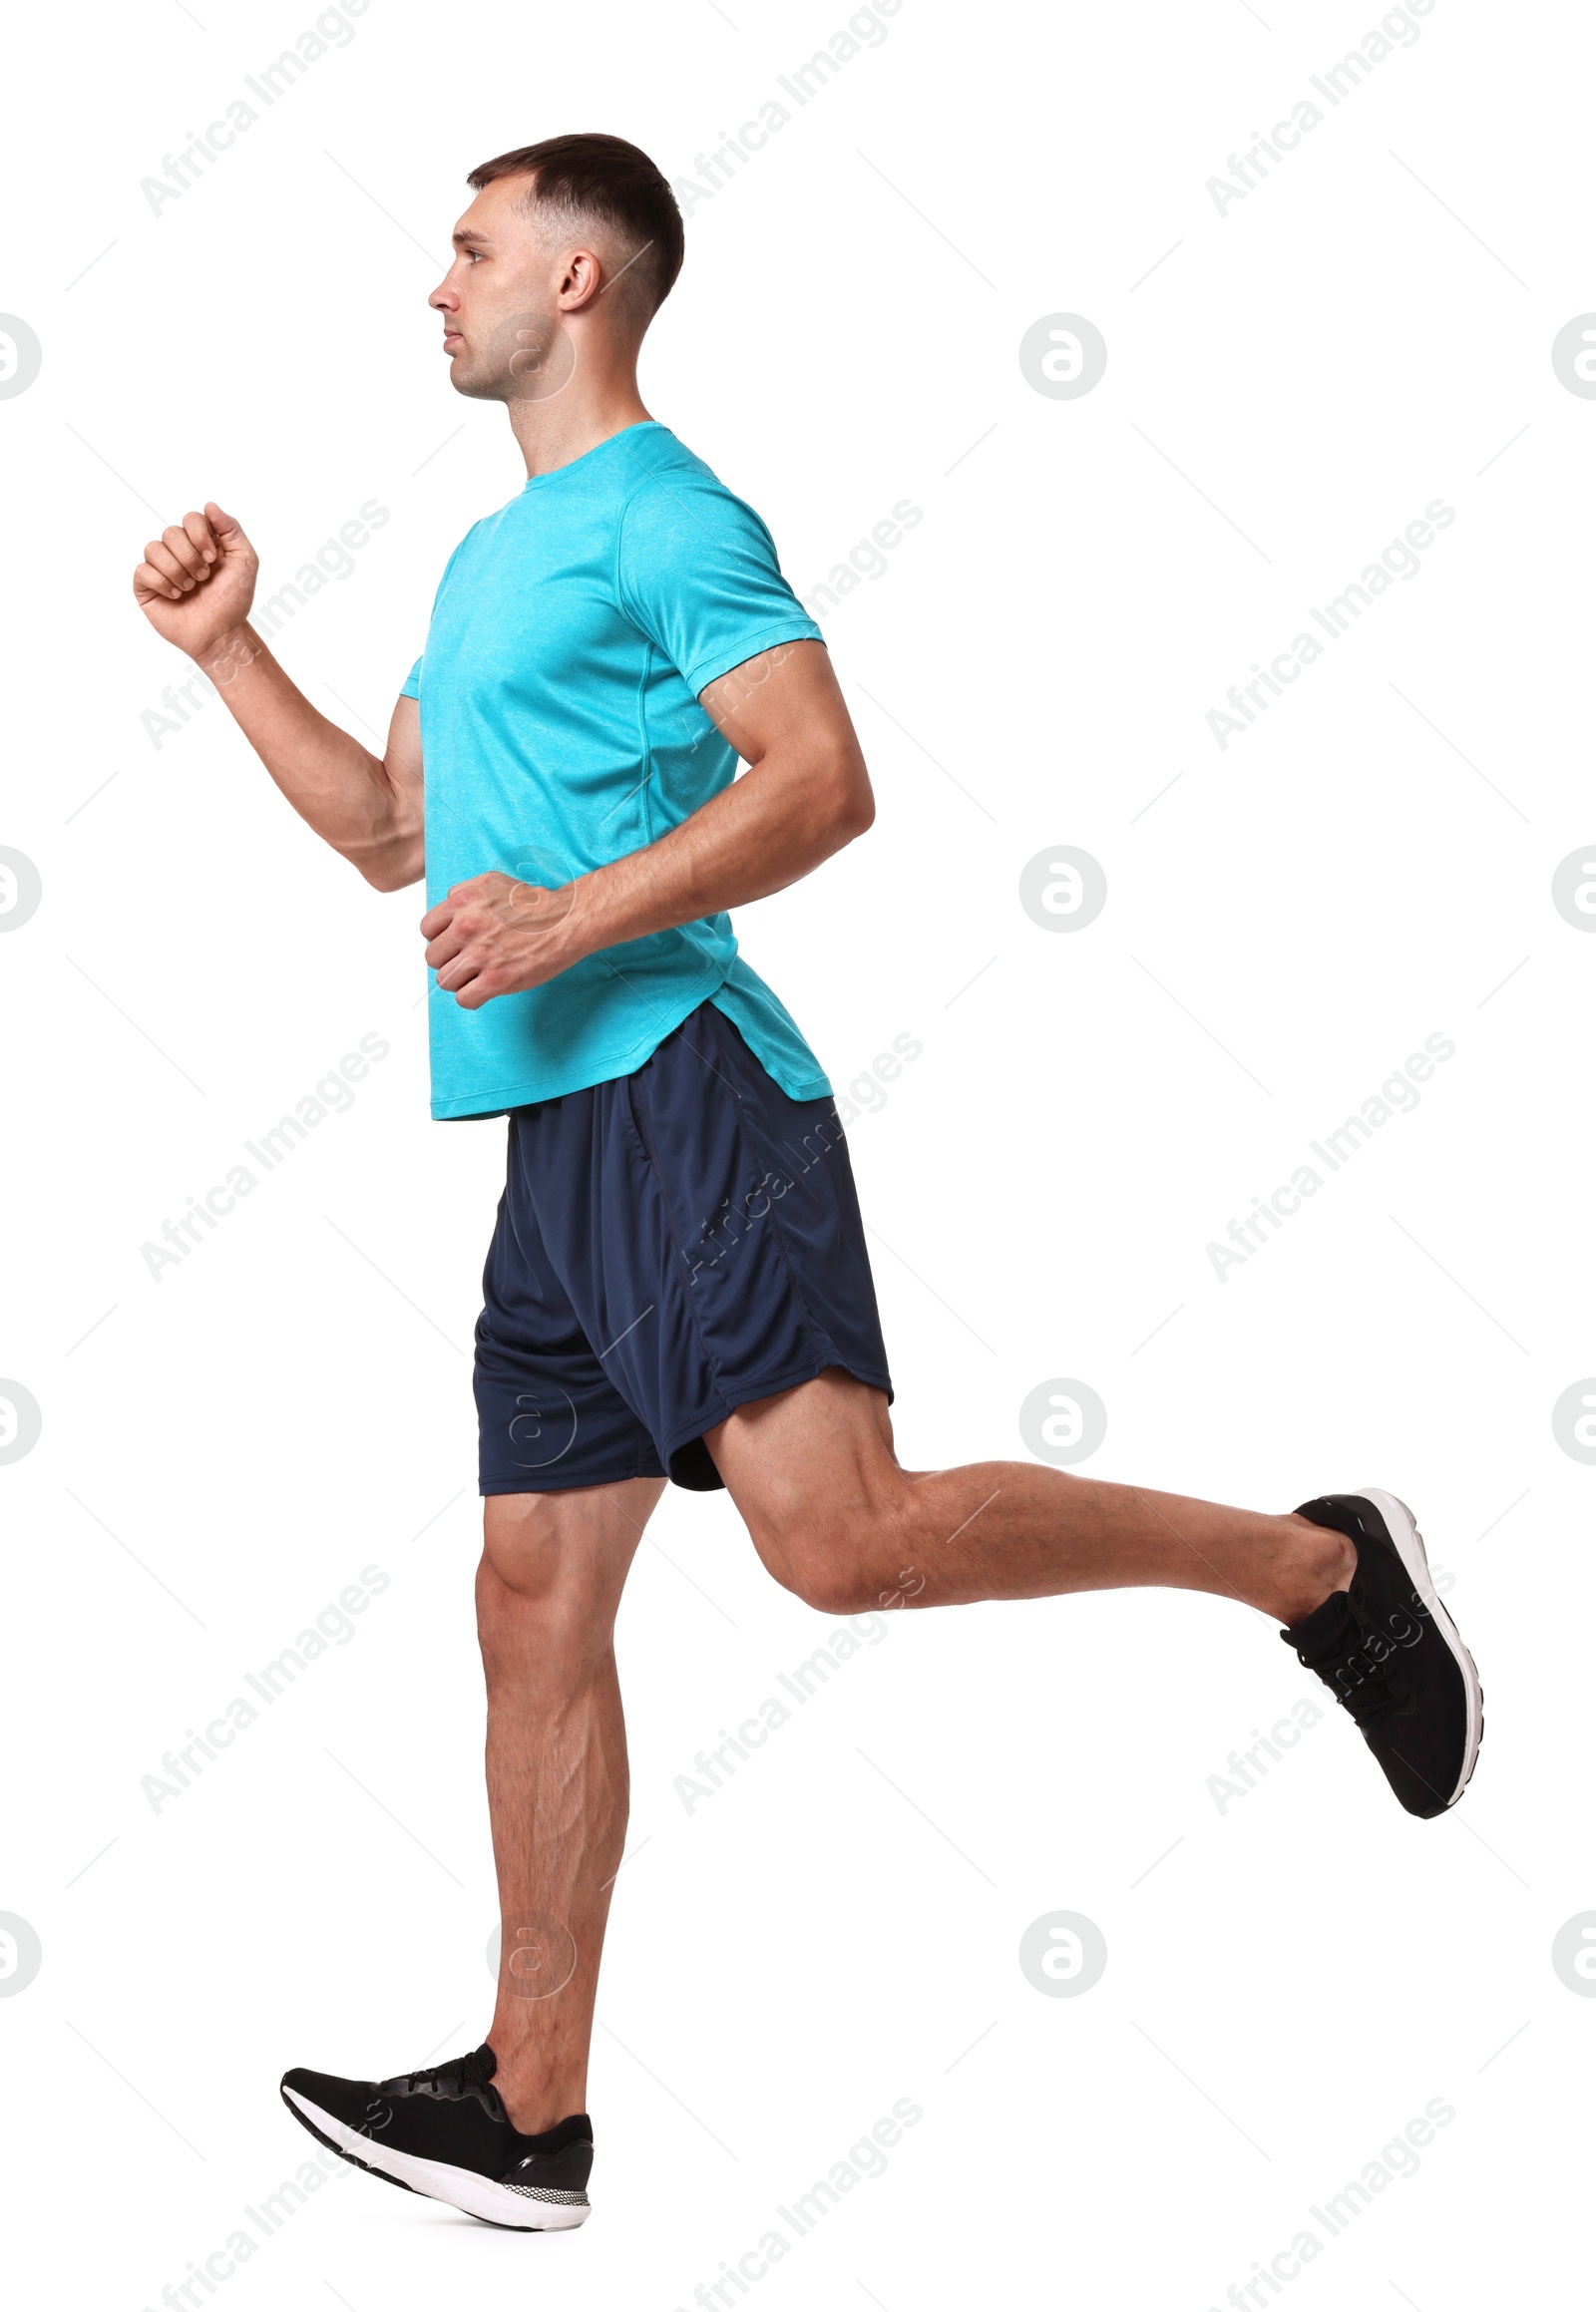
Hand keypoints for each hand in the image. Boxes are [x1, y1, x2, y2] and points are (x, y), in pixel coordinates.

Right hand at [132, 503, 258, 659]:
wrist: (221, 633)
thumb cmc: (233, 600)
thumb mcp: (245, 561)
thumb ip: (231, 529)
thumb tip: (209, 505)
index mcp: (200, 542)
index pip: (191, 518)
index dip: (200, 534)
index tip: (214, 558)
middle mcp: (178, 551)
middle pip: (171, 532)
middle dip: (190, 557)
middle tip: (203, 578)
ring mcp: (161, 567)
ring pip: (153, 548)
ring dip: (177, 571)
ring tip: (190, 589)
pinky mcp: (146, 586)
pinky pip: (143, 570)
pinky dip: (163, 583)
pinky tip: (176, 597)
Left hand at [421, 872, 580, 1008]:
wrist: (566, 920)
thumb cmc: (534, 904)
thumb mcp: (492, 882)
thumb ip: (463, 892)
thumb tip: (447, 905)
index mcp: (462, 903)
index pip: (427, 930)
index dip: (440, 939)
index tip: (455, 944)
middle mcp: (466, 927)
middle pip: (433, 958)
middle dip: (449, 961)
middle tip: (469, 961)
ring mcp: (481, 955)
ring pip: (445, 981)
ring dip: (460, 981)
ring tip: (479, 975)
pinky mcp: (497, 979)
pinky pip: (464, 999)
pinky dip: (472, 997)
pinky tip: (486, 989)